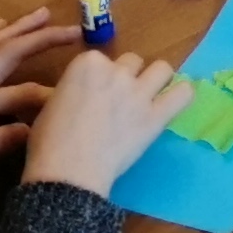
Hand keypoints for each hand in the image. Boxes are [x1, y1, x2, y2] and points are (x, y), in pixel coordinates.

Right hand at [23, 47, 195, 195]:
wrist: (67, 174)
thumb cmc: (48, 143)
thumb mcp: (49, 105)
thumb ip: (70, 89)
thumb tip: (75, 92)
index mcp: (87, 63)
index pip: (101, 59)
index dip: (98, 78)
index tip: (92, 96)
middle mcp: (116, 71)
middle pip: (132, 61)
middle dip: (127, 77)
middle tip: (120, 100)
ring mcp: (139, 93)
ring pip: (162, 69)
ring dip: (156, 80)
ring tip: (149, 97)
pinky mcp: (156, 116)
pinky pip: (184, 94)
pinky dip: (181, 95)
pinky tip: (174, 102)